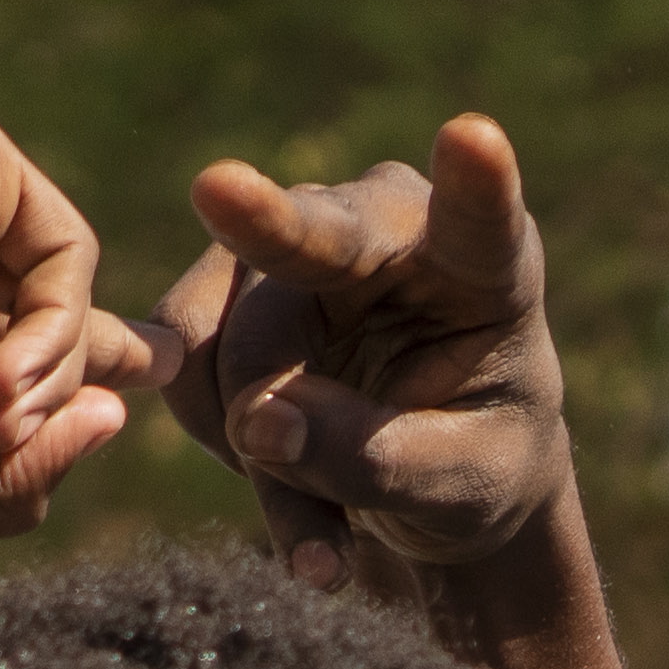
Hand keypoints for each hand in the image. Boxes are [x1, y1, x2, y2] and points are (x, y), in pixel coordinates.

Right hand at [0, 92, 163, 564]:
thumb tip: (111, 422)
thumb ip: (14, 484)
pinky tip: (4, 385)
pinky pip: (64, 255)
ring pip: (59, 290)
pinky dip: (56, 331)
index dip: (56, 369)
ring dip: (52, 378)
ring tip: (0, 423)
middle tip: (165, 364)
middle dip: (99, 341)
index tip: (116, 403)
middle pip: (37, 286)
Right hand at [156, 113, 571, 600]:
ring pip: (234, 341)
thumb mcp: (453, 490)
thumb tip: (259, 421)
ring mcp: (295, 244)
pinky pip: (183, 365)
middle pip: (312, 242)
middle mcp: (385, 226)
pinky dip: (216, 438)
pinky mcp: (224, 285)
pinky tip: (272, 471)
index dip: (477, 181)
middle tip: (217, 188)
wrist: (425, 477)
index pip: (481, 220)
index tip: (474, 137)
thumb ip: (371, 459)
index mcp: (485, 267)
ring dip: (255, 448)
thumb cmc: (471, 468)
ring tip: (319, 531)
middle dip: (267, 224)